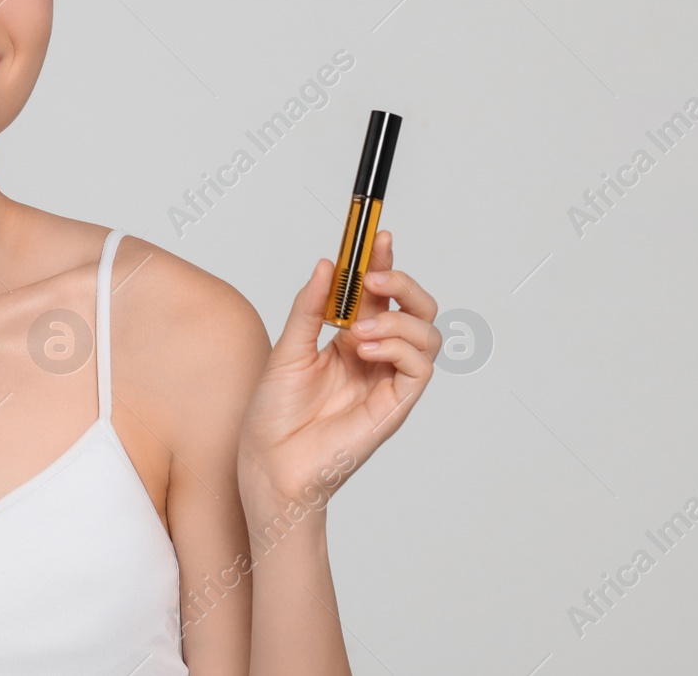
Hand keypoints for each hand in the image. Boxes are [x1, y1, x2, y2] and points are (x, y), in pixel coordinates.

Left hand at [237, 229, 439, 509]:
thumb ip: (311, 307)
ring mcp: (388, 380)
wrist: (270, 462)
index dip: (384, 262)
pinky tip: (367, 347)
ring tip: (357, 330)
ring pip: (427, 334)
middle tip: (374, 278)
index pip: (380, 293)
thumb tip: (327, 264)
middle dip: (402, 283)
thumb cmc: (275, 414)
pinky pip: (420, 367)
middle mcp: (375, 355)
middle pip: (416, 308)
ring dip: (398, 319)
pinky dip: (399, 346)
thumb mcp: (289, 347)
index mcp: (350, 338)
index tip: (377, 235)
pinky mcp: (395, 405)